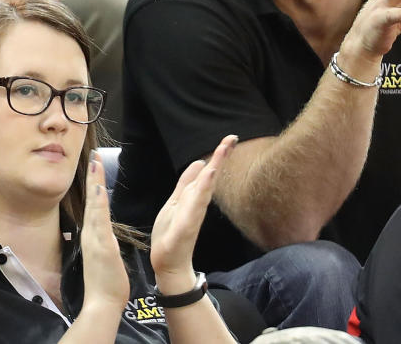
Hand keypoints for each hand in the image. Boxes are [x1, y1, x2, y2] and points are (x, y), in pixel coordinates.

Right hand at [80, 152, 128, 311]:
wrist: (102, 304)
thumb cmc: (105, 282)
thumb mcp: (103, 255)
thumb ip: (102, 241)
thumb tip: (102, 232)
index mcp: (93, 234)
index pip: (94, 204)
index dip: (94, 183)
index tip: (95, 163)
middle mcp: (91, 233)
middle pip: (92, 199)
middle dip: (92, 175)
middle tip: (92, 153)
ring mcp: (94, 238)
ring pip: (94, 205)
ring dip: (95, 183)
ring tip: (94, 162)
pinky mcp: (101, 245)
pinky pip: (100, 221)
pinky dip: (98, 204)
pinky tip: (99, 189)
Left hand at [150, 134, 237, 293]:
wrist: (168, 262)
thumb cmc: (171, 232)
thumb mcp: (176, 201)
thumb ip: (187, 183)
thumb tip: (199, 162)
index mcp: (194, 197)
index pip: (208, 171)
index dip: (219, 155)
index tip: (230, 138)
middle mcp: (197, 204)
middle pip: (211, 177)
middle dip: (220, 158)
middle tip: (231, 139)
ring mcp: (192, 216)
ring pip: (204, 191)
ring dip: (212, 172)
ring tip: (220, 154)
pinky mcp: (185, 229)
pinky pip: (193, 210)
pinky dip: (200, 196)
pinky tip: (205, 183)